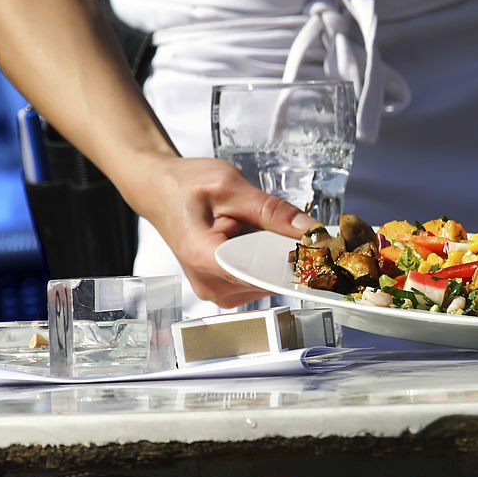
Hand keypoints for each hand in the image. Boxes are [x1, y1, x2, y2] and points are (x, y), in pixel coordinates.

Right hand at [129, 156, 318, 307]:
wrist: (159, 190)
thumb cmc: (185, 185)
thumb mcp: (230, 186)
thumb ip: (271, 210)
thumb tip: (310, 230)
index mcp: (204, 257)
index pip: (259, 273)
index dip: (292, 261)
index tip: (317, 250)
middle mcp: (209, 284)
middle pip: (267, 280)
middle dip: (290, 255)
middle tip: (301, 229)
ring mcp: (216, 291)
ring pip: (268, 282)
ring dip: (279, 258)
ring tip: (265, 229)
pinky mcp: (224, 288)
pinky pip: (259, 279)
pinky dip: (268, 260)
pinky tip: (258, 240)